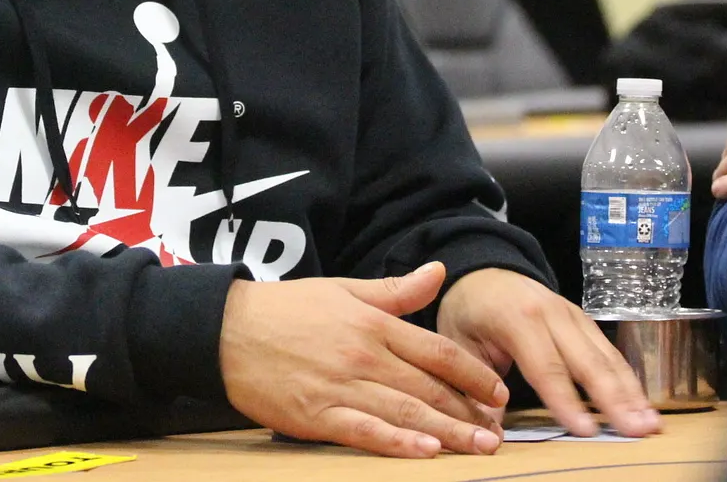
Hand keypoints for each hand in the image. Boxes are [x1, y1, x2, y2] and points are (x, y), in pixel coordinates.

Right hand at [219, 262, 507, 457]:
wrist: (227, 331)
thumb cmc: (285, 309)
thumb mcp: (344, 289)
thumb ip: (395, 291)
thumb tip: (439, 273)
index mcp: (373, 324)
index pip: (437, 351)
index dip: (473, 374)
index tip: (498, 393)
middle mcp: (364, 356)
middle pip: (429, 387)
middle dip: (469, 412)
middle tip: (499, 434)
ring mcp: (341, 387)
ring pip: (405, 412)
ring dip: (447, 432)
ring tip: (479, 448)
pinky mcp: (317, 415)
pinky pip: (365, 432)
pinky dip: (398, 443)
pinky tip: (425, 452)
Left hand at [437, 269, 659, 438]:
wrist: (484, 270)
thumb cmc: (469, 310)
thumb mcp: (457, 342)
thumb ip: (473, 386)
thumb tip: (490, 433)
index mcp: (516, 317)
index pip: (545, 366)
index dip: (566, 401)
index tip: (586, 431)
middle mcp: (553, 313)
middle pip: (588, 361)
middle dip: (615, 399)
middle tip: (637, 431)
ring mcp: (574, 315)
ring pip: (607, 357)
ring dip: (632, 393)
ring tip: (652, 424)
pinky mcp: (586, 322)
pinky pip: (611, 353)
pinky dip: (630, 380)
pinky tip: (645, 405)